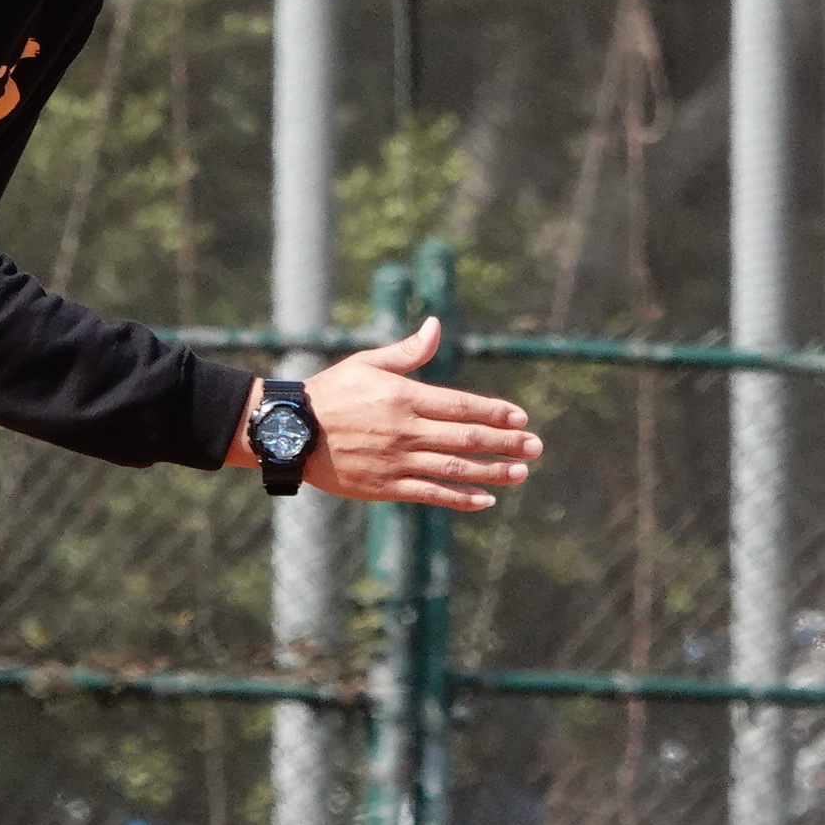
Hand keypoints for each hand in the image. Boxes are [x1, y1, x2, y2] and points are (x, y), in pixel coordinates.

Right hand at [228, 319, 541, 511]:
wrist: (288, 431)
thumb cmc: (330, 392)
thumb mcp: (367, 363)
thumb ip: (408, 351)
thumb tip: (436, 325)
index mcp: (403, 397)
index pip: (461, 404)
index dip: (495, 412)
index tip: (520, 417)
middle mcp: (405, 430)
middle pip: (466, 437)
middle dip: (506, 442)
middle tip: (536, 447)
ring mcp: (396, 461)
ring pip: (454, 469)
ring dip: (492, 472)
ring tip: (521, 473)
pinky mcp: (384, 487)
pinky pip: (430, 494)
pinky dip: (460, 499)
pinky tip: (486, 500)